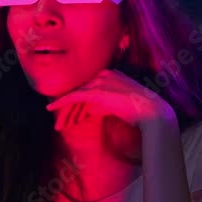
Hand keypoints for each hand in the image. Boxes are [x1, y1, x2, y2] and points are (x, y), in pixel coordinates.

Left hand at [46, 69, 177, 131]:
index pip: (89, 90)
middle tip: (62, 124)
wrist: (151, 112)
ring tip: (58, 126)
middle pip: (81, 92)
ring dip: (66, 112)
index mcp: (111, 75)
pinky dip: (61, 103)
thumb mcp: (118, 105)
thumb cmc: (139, 112)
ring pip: (76, 96)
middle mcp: (104, 75)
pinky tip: (51, 109)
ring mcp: (100, 82)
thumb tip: (87, 110)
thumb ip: (103, 104)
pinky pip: (73, 97)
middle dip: (71, 110)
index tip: (74, 119)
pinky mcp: (96, 91)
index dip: (79, 107)